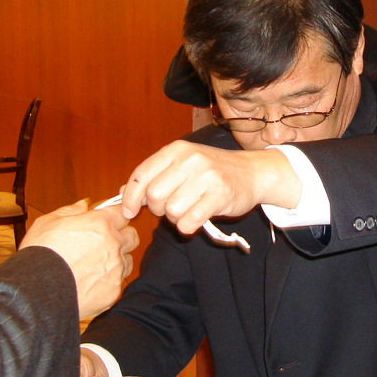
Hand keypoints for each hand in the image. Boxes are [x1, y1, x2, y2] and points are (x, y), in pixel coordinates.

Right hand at [21, 201, 138, 319]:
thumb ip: (70, 211)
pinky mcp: (113, 290)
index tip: (109, 219)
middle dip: (121, 236)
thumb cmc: (39, 254)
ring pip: (127, 260)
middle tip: (103, 242)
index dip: (115, 215)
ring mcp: (115, 268)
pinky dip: (108, 281)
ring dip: (116, 260)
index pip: (121, 212)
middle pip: (132, 236)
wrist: (36, 290)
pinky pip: (118, 281)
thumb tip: (83, 206)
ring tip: (94, 265)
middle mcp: (113, 244)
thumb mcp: (48, 222)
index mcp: (100, 224)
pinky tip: (90, 282)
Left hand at [120, 141, 298, 235]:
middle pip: (154, 196)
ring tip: (188, 210)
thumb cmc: (212, 170)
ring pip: (171, 211)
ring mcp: (206, 177)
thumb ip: (155, 176)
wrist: (252, 172)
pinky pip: (190, 221)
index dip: (130, 197)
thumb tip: (125, 192)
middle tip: (171, 207)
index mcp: (176, 150)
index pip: (141, 175)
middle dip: (158, 209)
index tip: (129, 211)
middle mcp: (190, 160)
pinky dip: (188, 226)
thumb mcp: (182, 164)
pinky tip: (195, 220)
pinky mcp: (220, 196)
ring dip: (176, 218)